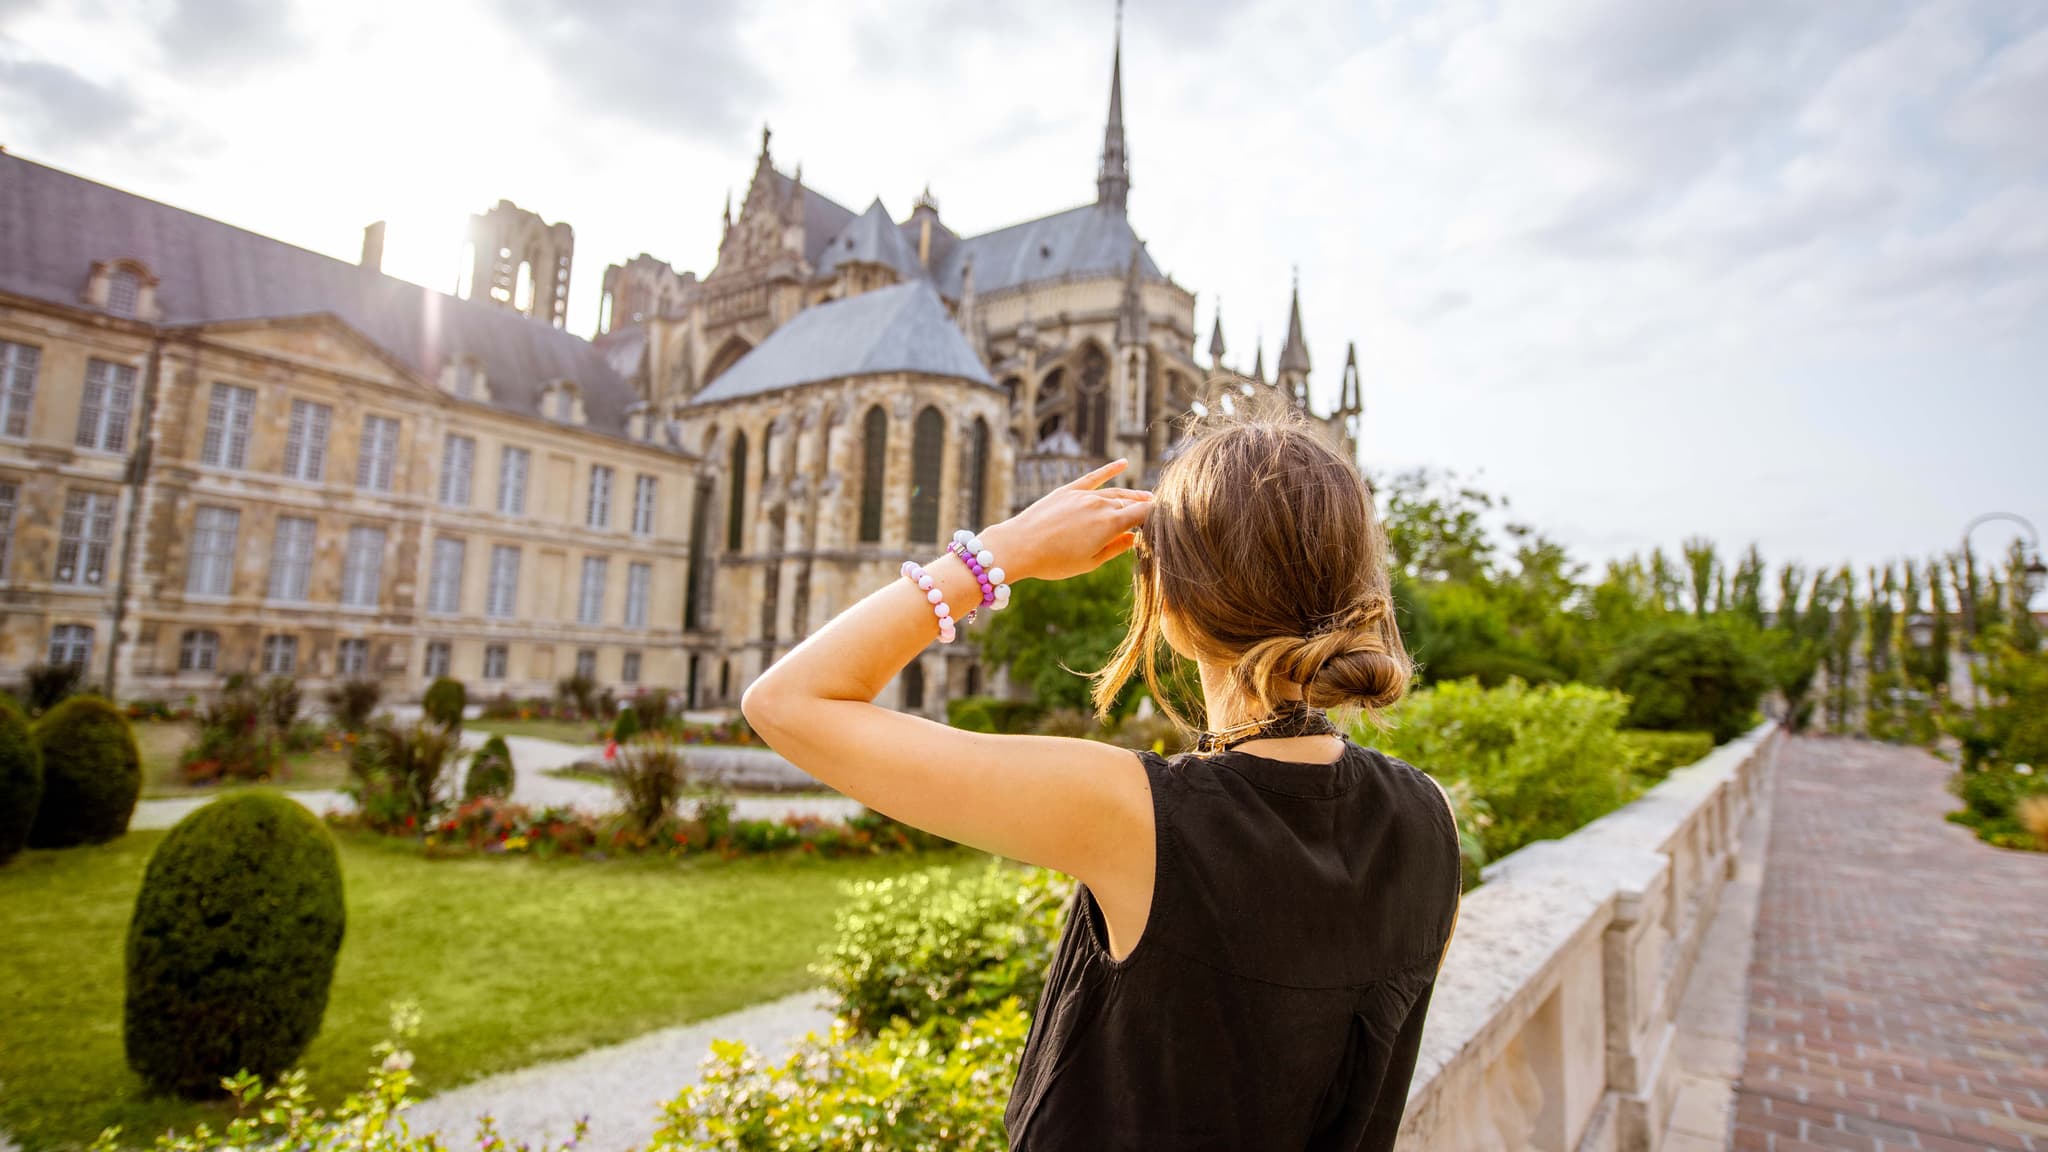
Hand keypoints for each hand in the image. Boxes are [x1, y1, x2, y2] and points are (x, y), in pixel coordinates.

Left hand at [979, 458, 1152, 582]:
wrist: (1019, 546)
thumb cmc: (1054, 561)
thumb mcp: (1090, 562)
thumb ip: (1115, 548)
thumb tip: (1134, 538)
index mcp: (1111, 524)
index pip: (1144, 514)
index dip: (1157, 517)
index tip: (1166, 522)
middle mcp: (1101, 505)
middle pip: (1131, 503)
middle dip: (1145, 508)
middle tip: (1157, 515)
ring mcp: (1085, 495)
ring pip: (1116, 492)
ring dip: (1132, 495)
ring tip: (1146, 497)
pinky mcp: (1068, 490)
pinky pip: (1094, 476)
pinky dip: (1110, 469)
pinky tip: (1123, 463)